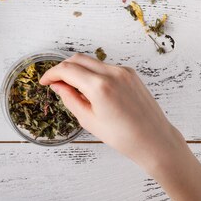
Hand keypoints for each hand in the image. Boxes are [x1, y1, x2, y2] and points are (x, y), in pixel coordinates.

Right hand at [40, 53, 185, 172]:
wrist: (155, 141)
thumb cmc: (124, 137)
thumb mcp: (89, 120)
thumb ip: (70, 98)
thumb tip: (58, 86)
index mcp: (100, 87)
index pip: (67, 70)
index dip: (51, 74)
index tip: (44, 81)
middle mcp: (112, 73)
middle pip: (77, 59)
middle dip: (63, 68)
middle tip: (55, 83)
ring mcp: (123, 71)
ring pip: (91, 61)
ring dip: (78, 70)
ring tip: (74, 90)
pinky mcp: (130, 73)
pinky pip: (104, 67)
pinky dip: (92, 73)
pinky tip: (91, 91)